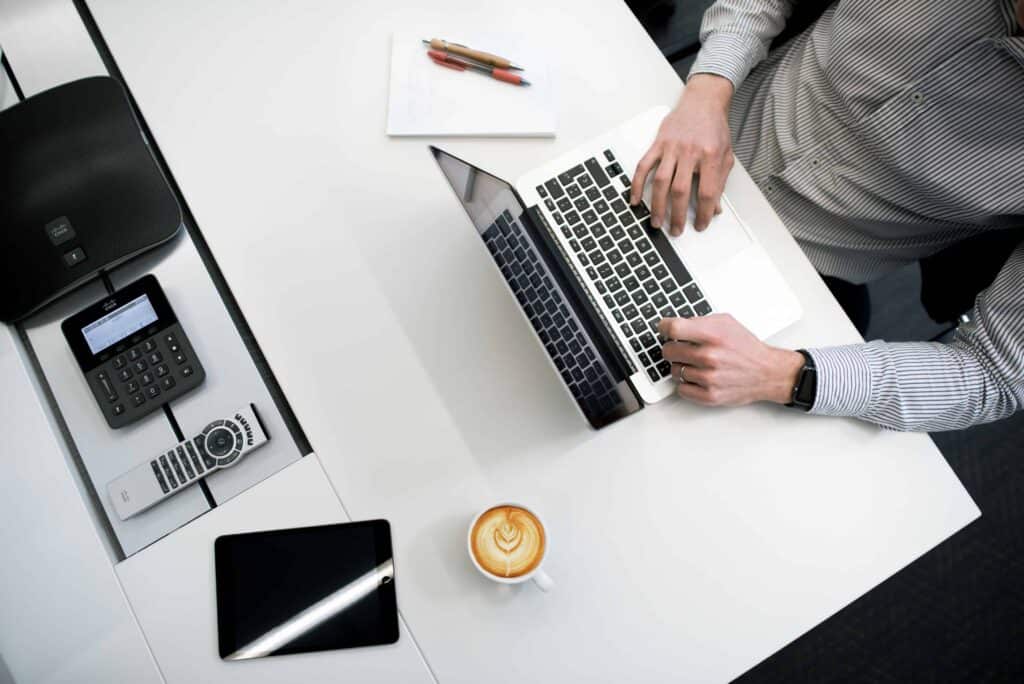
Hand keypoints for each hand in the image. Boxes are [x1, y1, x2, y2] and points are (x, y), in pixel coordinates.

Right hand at [631, 74, 734, 235]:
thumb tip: (715, 207)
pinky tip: (635, 199)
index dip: (704, 212)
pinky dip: (637, 184)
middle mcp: (690, 152)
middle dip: (677, 215)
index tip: (701, 225)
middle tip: (676, 230)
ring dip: (657, 205)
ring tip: (656, 221)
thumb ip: (720, 181)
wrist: (703, 101)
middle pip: (680, 190)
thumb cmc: (714, 127)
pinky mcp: (658, 144)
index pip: (706, 192)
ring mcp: (671, 148)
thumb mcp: (725, 155)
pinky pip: (644, 166)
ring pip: (661, 182)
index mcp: (710, 156)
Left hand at [658, 314, 804, 406]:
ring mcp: (709, 378)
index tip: (664, 329)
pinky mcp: (709, 395)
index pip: (673, 329)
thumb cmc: (746, 348)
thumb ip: (699, 322)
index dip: (664, 327)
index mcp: (713, 335)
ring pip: (674, 371)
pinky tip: (697, 377)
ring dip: (681, 367)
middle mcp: (710, 356)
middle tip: (682, 348)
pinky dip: (687, 384)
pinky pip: (681, 389)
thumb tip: (674, 325)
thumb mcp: (726, 323)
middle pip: (668, 351)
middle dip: (673, 348)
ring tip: (696, 363)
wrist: (767, 372)